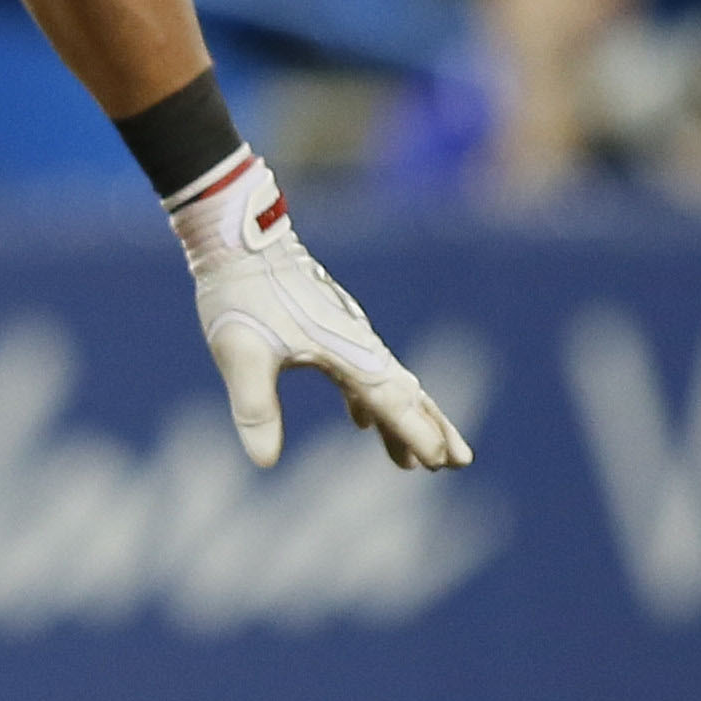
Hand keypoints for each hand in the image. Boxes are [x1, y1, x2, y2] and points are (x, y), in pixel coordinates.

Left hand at [170, 152, 469, 470]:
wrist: (240, 238)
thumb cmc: (241, 294)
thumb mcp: (241, 355)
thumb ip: (256, 409)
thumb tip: (265, 462)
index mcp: (345, 351)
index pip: (390, 400)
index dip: (416, 431)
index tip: (441, 460)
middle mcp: (357, 343)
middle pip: (406, 393)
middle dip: (432, 428)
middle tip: (460, 461)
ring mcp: (347, 334)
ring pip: (388, 384)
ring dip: (405, 419)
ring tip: (418, 459)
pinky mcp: (330, 327)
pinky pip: (362, 371)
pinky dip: (370, 400)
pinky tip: (361, 421)